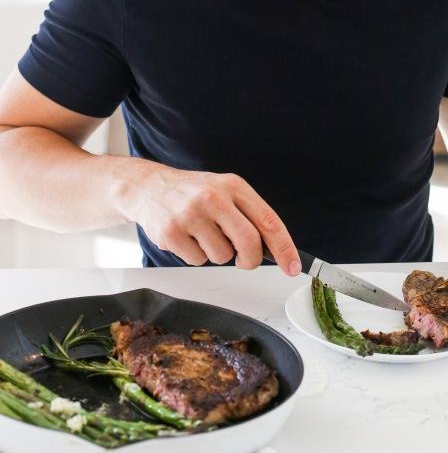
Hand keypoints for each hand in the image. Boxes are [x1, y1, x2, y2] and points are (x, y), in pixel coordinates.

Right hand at [117, 163, 301, 274]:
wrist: (148, 187)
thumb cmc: (194, 192)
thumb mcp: (224, 191)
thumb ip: (248, 215)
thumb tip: (274, 250)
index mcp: (234, 186)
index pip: (268, 221)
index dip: (284, 248)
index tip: (293, 267)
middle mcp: (214, 197)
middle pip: (249, 243)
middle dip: (250, 259)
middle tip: (244, 260)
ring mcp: (191, 214)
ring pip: (222, 257)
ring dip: (217, 254)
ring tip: (202, 235)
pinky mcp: (171, 232)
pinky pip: (197, 261)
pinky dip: (195, 255)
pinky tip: (186, 237)